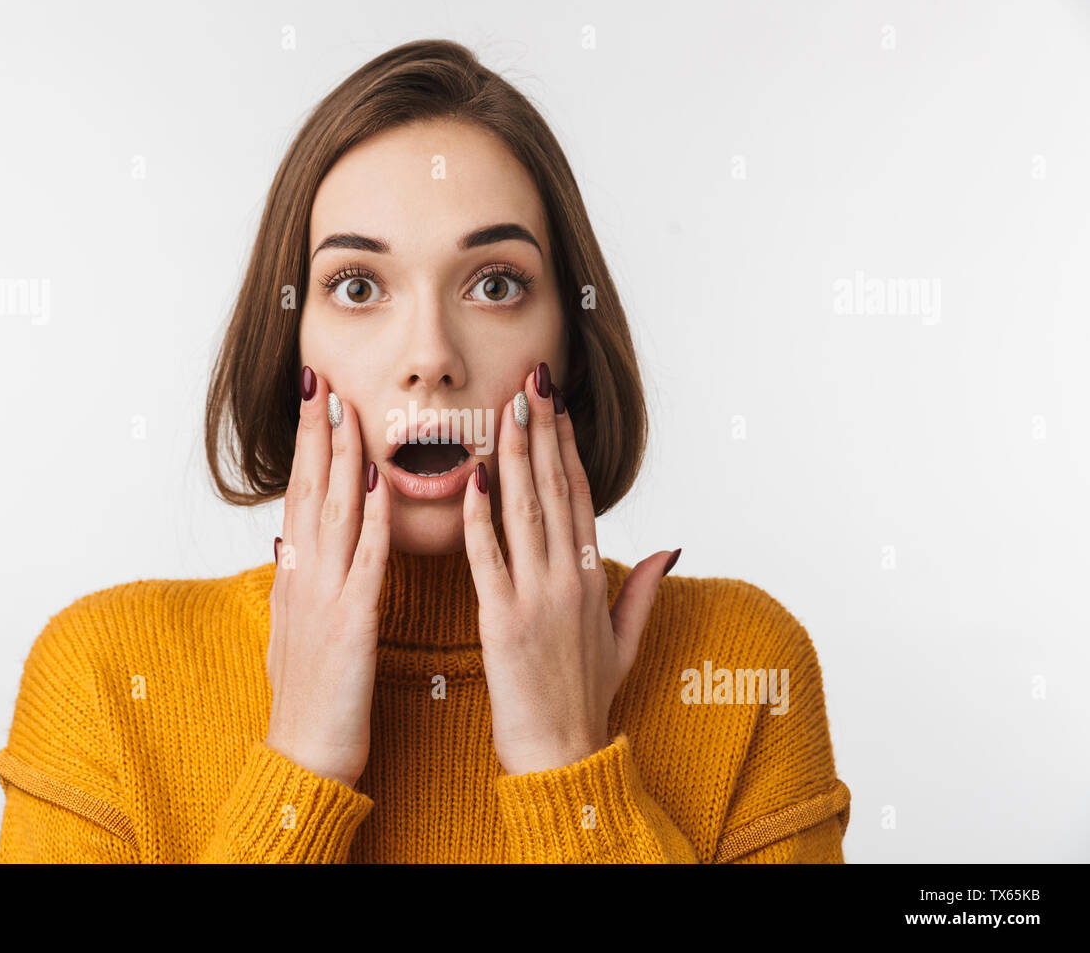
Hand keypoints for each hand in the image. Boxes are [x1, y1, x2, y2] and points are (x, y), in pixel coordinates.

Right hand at [265, 365, 390, 787]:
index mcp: (297, 577)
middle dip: (317, 432)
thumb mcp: (296, 630)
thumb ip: (297, 583)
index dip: (308, 445)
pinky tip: (379, 485)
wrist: (304, 757)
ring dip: (340, 458)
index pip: (301, 495)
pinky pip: (364, 564)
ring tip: (346, 408)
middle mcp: (304, 577)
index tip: (315, 399)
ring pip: (333, 514)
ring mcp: (323, 598)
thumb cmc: (311, 698)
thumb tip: (287, 544)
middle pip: (310, 490)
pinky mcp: (350, 625)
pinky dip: (372, 521)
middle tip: (320, 379)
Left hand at [462, 362, 679, 775]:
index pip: (581, 497)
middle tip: (530, 382)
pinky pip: (490, 560)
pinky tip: (471, 480)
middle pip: (556, 491)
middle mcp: (569, 581)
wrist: (564, 758)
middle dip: (542, 432)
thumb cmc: (587, 702)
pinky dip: (480, 519)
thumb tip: (670, 547)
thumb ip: (644, 590)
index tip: (555, 406)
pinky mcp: (503, 623)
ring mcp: (538, 599)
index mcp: (593, 581)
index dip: (567, 447)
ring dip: (515, 457)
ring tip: (506, 410)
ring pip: (526, 513)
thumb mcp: (625, 642)